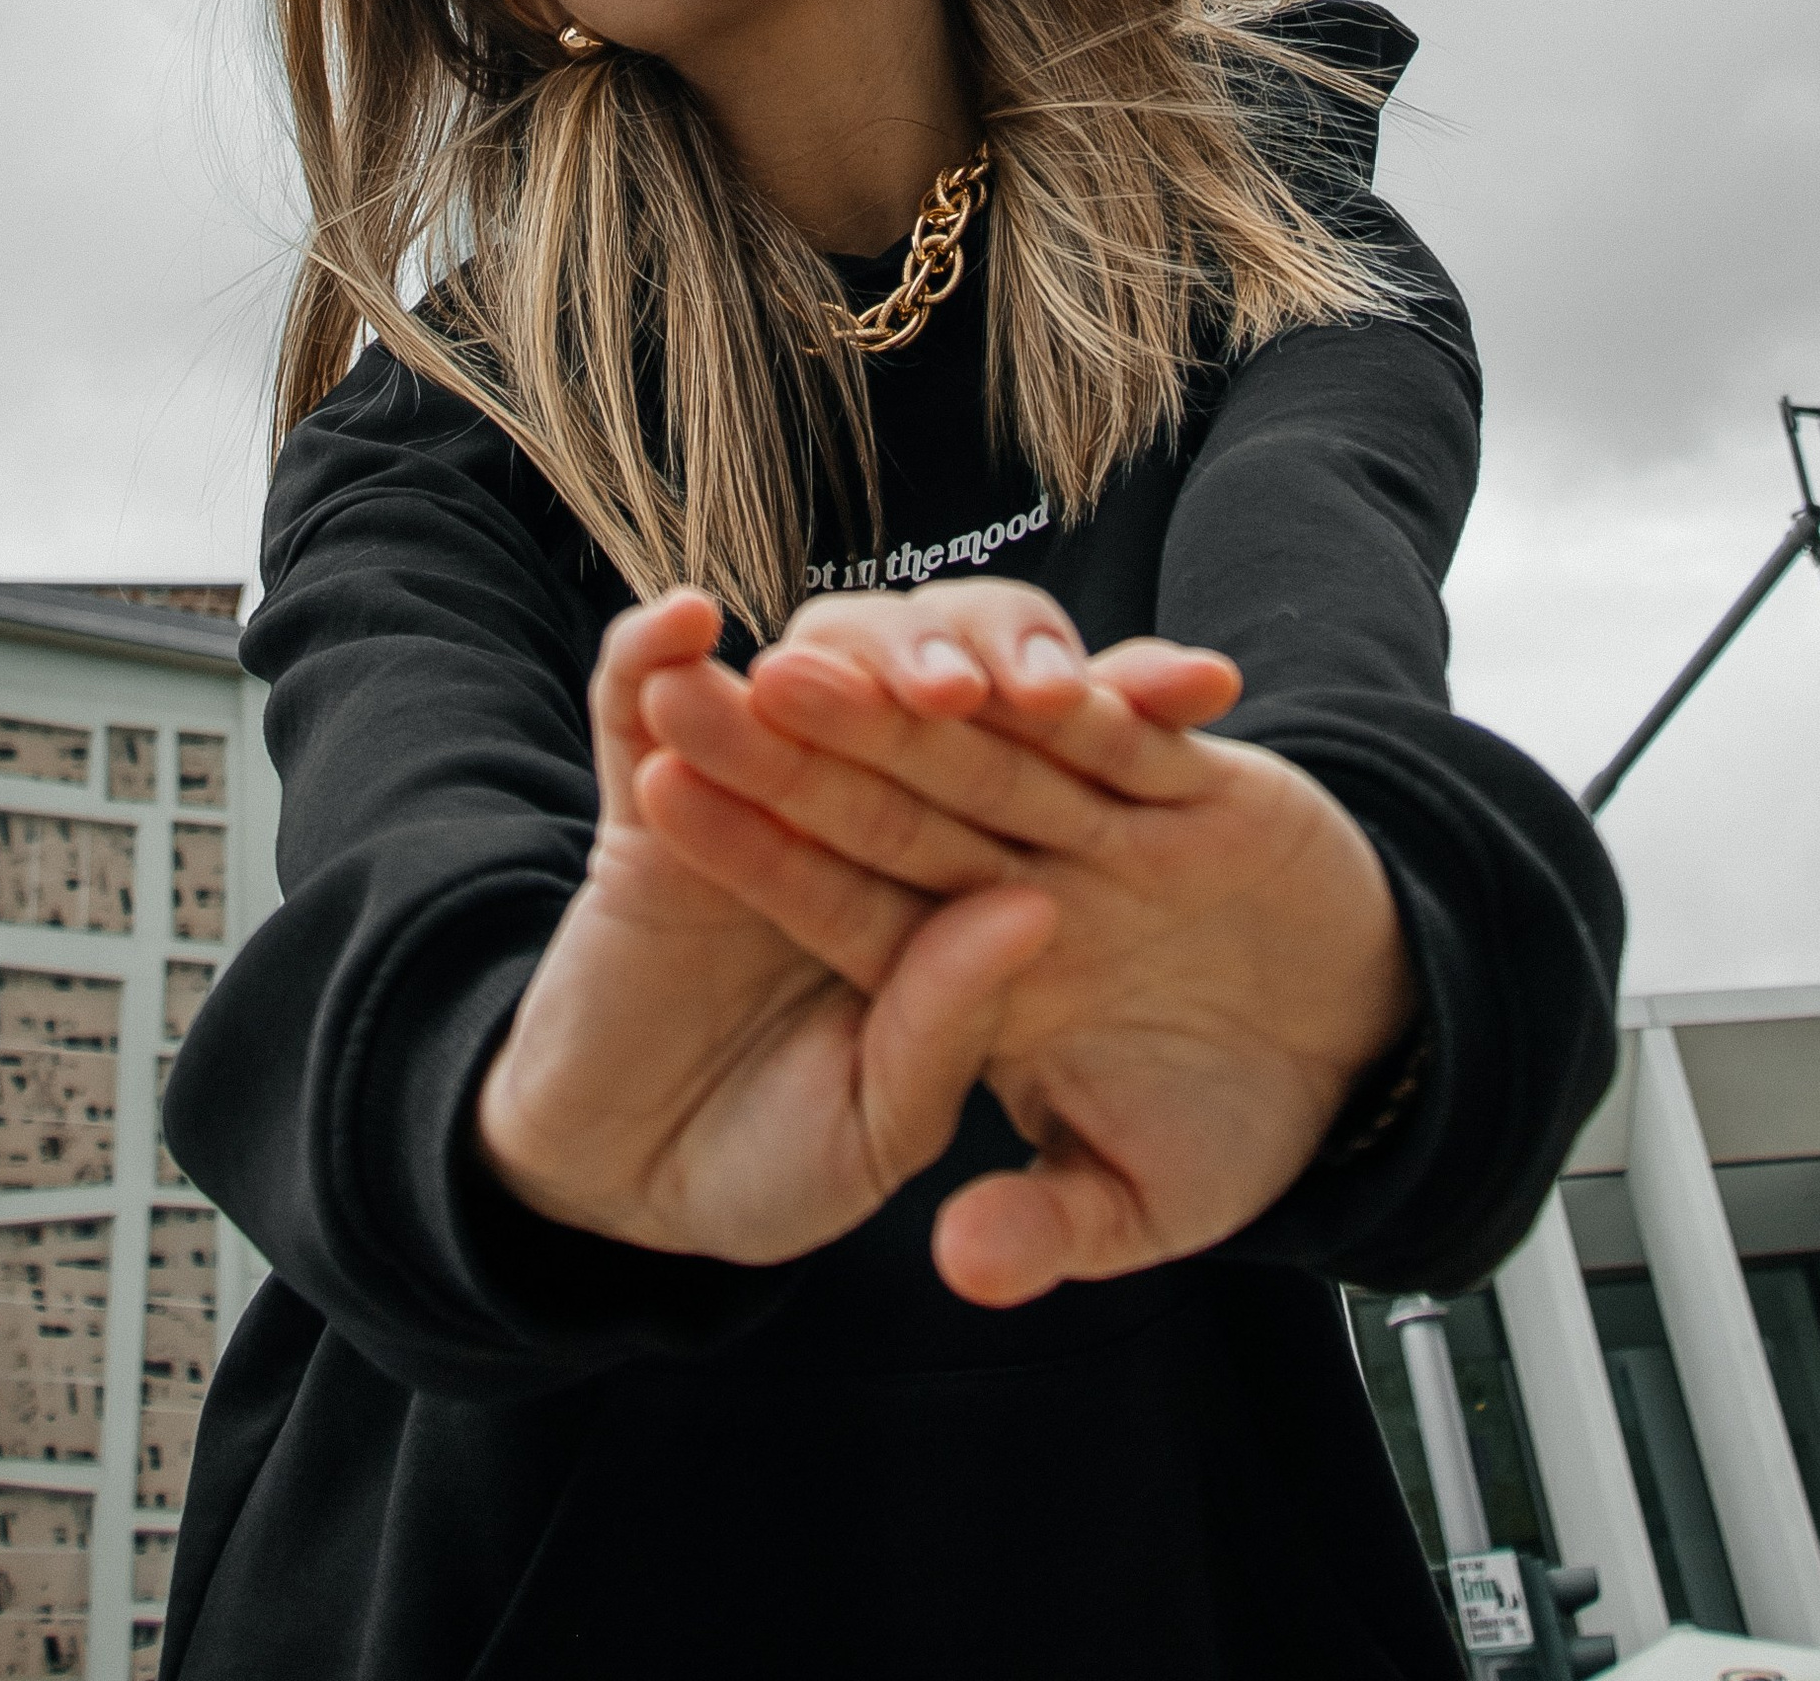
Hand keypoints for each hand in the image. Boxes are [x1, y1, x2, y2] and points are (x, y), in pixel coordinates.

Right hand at [473, 592, 1056, 1266]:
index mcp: (950, 882)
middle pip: (927, 699)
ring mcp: (750, 794)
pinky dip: (644, 657)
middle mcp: (864, 814)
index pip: (1042, 771)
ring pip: (800, 681)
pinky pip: (633, 701)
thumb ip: (950, 1036)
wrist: (625, 1194)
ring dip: (827, 663)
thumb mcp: (880, 1128)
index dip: (1121, 716)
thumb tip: (1026, 914)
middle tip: (996, 683)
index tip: (1194, 690)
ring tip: (851, 679)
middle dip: (969, 665)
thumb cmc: (772, 1168)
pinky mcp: (638, 803)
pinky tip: (680, 625)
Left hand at [630, 583, 1414, 1307]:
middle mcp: (1031, 878)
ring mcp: (1111, 824)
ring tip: (813, 664)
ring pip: (991, 748)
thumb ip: (1052, 1218)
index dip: (757, 852)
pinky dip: (1098, 702)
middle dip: (799, 747)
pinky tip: (1025, 676)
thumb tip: (962, 1267)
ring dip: (907, 703)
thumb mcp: (1145, 1196)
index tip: (660, 800)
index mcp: (987, 970)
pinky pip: (1138, 737)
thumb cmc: (1243, 1117)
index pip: (849, 904)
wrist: (1369, 1043)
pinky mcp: (1200, 783)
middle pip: (893, 801)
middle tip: (700, 693)